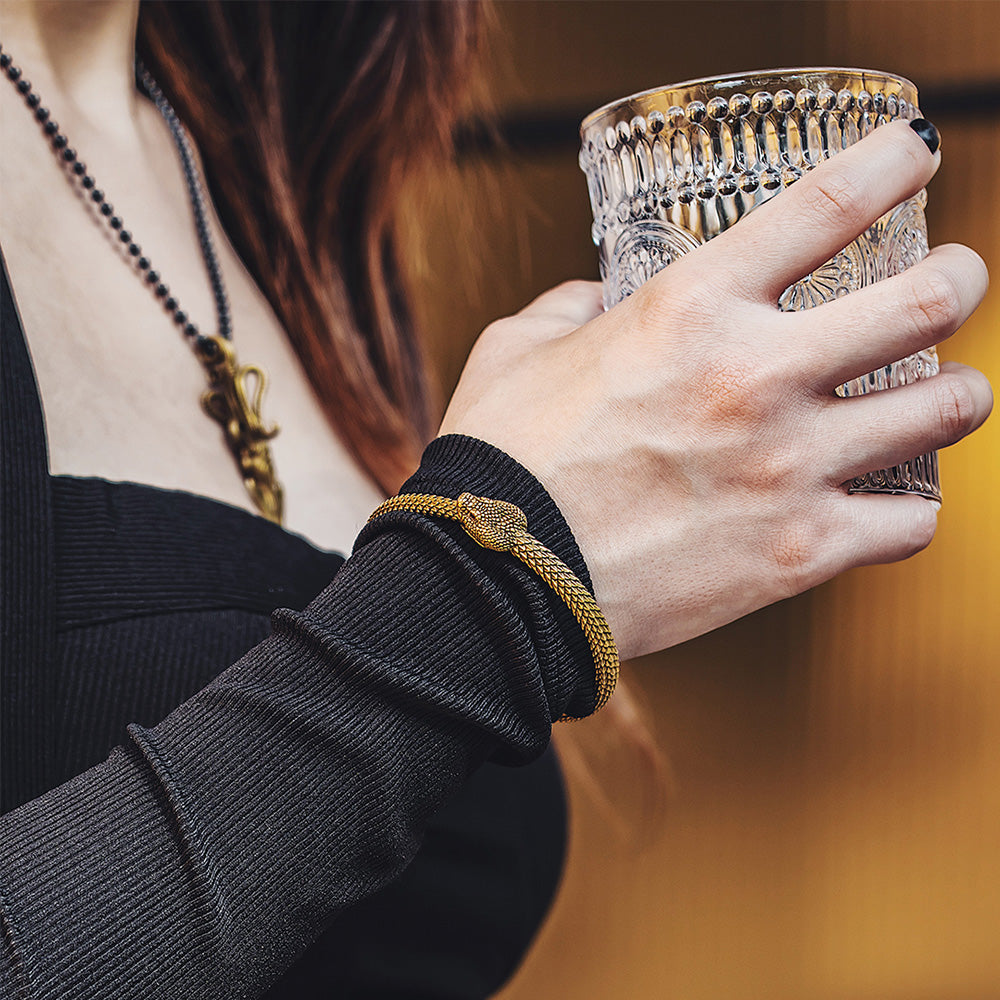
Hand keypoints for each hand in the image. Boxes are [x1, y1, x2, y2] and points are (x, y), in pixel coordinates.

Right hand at [440, 120, 991, 660]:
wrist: (499, 579)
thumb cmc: (501, 460)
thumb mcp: (518, 349)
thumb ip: (570, 308)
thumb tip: (597, 301)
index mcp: (688, 309)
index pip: (827, 202)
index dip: (894, 159)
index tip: (915, 152)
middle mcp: (755, 377)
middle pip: (925, 303)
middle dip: (959, 278)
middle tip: (953, 279)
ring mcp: (787, 468)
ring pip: (945, 412)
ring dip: (958, 395)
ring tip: (943, 395)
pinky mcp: (797, 552)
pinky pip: (910, 526)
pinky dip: (910, 510)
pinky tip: (886, 501)